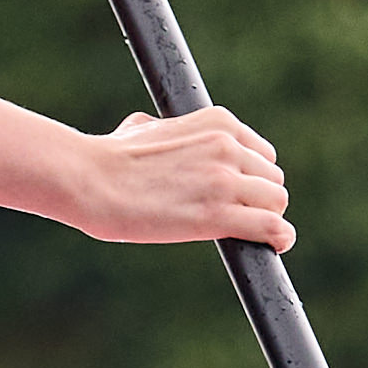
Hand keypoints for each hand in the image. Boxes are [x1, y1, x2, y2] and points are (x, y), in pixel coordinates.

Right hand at [64, 106, 289, 250]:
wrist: (88, 180)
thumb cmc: (106, 158)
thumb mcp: (141, 128)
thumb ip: (163, 130)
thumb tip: (150, 132)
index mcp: (217, 122)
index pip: (262, 153)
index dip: (252, 177)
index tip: (238, 194)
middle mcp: (227, 146)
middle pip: (272, 179)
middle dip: (258, 199)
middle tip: (237, 217)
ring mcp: (225, 180)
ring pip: (277, 203)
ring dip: (267, 219)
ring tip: (251, 234)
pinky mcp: (219, 215)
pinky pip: (272, 227)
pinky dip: (279, 238)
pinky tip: (274, 245)